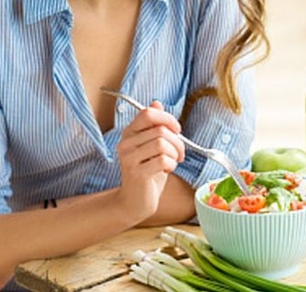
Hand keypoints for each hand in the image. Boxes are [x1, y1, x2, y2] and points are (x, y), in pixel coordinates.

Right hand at [117, 101, 183, 222]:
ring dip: (175, 153)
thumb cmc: (147, 172)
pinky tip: (167, 171)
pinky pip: (163, 160)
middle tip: (180, 153)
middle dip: (177, 141)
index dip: (167, 118)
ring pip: (162, 144)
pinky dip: (171, 165)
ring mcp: (129, 158)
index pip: (148, 113)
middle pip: (160, 130)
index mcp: (129, 133)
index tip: (176, 130)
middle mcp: (126, 143)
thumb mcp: (152, 145)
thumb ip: (153, 126)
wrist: (135, 202)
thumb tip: (156, 103)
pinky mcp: (137, 173)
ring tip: (173, 162)